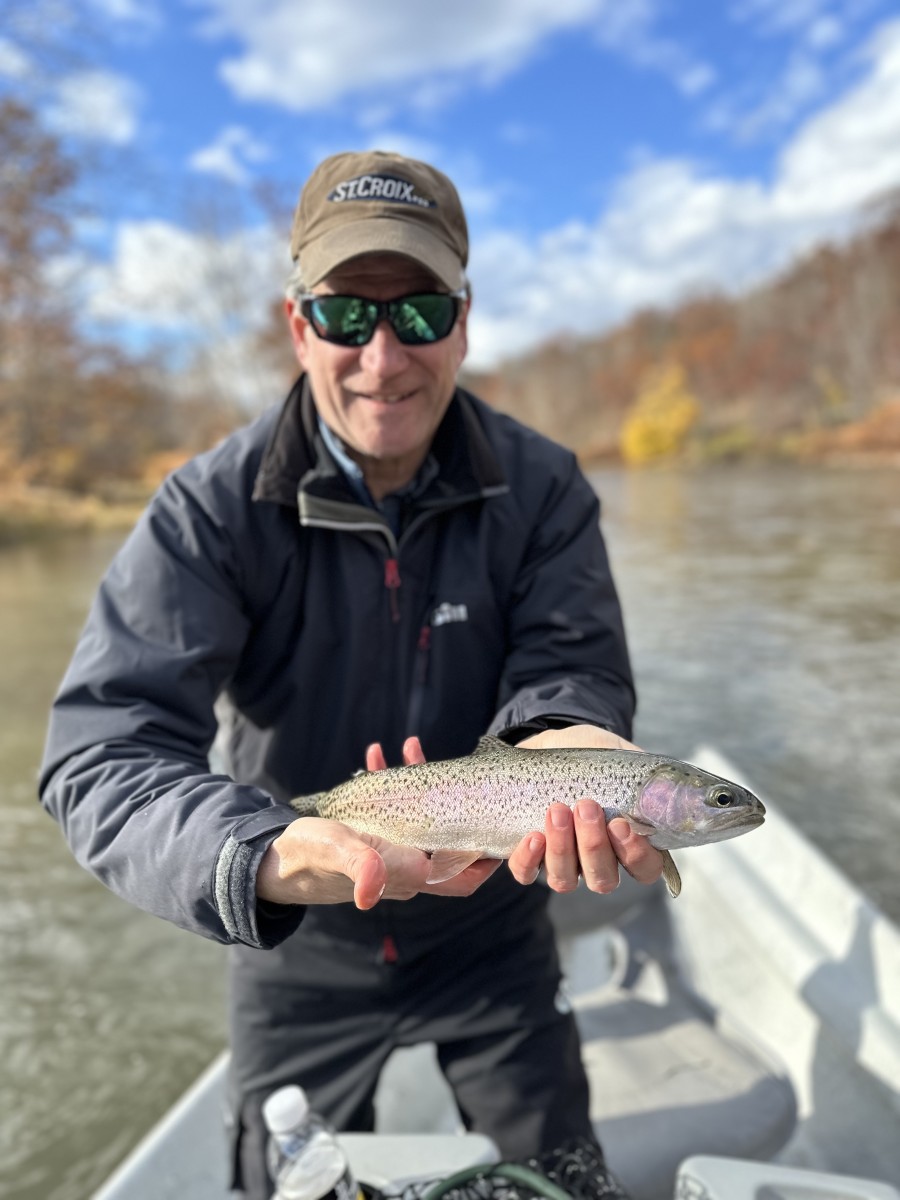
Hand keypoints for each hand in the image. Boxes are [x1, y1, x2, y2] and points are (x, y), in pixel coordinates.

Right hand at [256, 737, 499, 910]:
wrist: (274, 861)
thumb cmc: (308, 859)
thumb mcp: (335, 854)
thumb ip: (360, 867)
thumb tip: (376, 891)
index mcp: (407, 874)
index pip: (462, 876)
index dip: (486, 859)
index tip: (499, 826)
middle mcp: (405, 863)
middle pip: (448, 834)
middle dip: (454, 798)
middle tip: (450, 763)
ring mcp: (391, 846)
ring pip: (424, 814)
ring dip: (419, 779)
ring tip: (408, 746)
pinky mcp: (374, 831)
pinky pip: (394, 803)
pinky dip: (389, 778)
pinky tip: (377, 753)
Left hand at [505, 724, 664, 893]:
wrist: (549, 744)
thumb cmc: (591, 754)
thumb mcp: (620, 757)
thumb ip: (643, 776)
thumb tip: (667, 790)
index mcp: (628, 842)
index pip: (645, 869)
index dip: (636, 856)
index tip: (621, 824)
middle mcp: (597, 861)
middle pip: (603, 879)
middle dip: (593, 845)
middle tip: (586, 806)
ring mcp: (564, 863)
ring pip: (565, 880)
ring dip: (562, 848)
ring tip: (557, 810)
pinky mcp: (530, 857)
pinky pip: (528, 874)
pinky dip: (529, 860)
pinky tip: (533, 836)